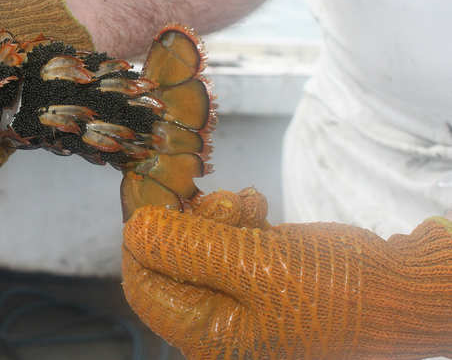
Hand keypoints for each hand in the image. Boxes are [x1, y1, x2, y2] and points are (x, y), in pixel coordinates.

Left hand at [122, 188, 451, 359]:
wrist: (397, 291)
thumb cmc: (334, 289)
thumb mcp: (256, 265)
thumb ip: (189, 248)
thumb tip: (134, 230)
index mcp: (207, 332)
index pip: (143, 285)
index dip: (142, 239)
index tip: (157, 197)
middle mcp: (216, 318)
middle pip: (169, 259)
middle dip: (188, 221)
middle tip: (223, 204)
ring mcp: (236, 294)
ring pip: (196, 242)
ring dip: (215, 214)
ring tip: (248, 207)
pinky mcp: (255, 273)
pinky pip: (225, 240)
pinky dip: (236, 218)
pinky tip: (258, 207)